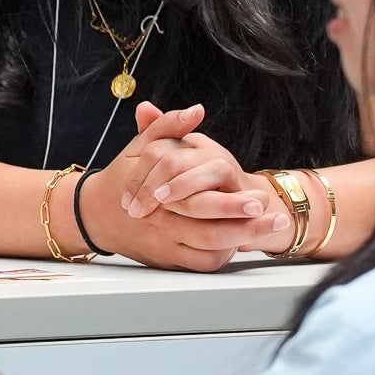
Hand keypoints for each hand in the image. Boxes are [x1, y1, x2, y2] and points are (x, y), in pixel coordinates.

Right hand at [88, 104, 280, 272]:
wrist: (97, 214)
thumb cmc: (122, 177)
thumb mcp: (141, 147)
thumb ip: (168, 126)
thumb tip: (196, 110)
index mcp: (158, 196)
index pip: (200, 202)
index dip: (233, 203)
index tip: (261, 197)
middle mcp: (162, 224)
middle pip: (212, 234)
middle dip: (249, 228)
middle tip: (278, 220)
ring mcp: (165, 245)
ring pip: (210, 251)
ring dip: (241, 243)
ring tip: (268, 230)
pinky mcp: (167, 260)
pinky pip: (202, 264)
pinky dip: (222, 255)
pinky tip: (239, 241)